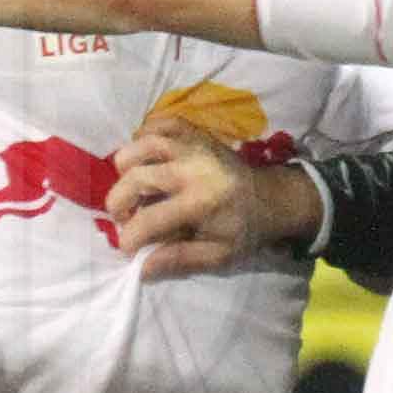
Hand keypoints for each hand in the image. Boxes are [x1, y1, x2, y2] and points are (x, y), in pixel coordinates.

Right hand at [110, 123, 312, 276]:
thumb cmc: (246, 229)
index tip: (128, 249)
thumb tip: (141, 269)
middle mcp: (192, 168)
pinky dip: (145, 136)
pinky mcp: (196, 132)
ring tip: (131, 185)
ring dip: (126, 167)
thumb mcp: (219, 254)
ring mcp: (193, 145)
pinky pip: (160, 123)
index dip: (129, 239)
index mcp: (199, 202)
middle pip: (135, 177)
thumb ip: (180, 259)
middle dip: (118, 202)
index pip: (148, 221)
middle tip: (125, 217)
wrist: (274, 196)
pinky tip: (145, 157)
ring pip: (141, 144)